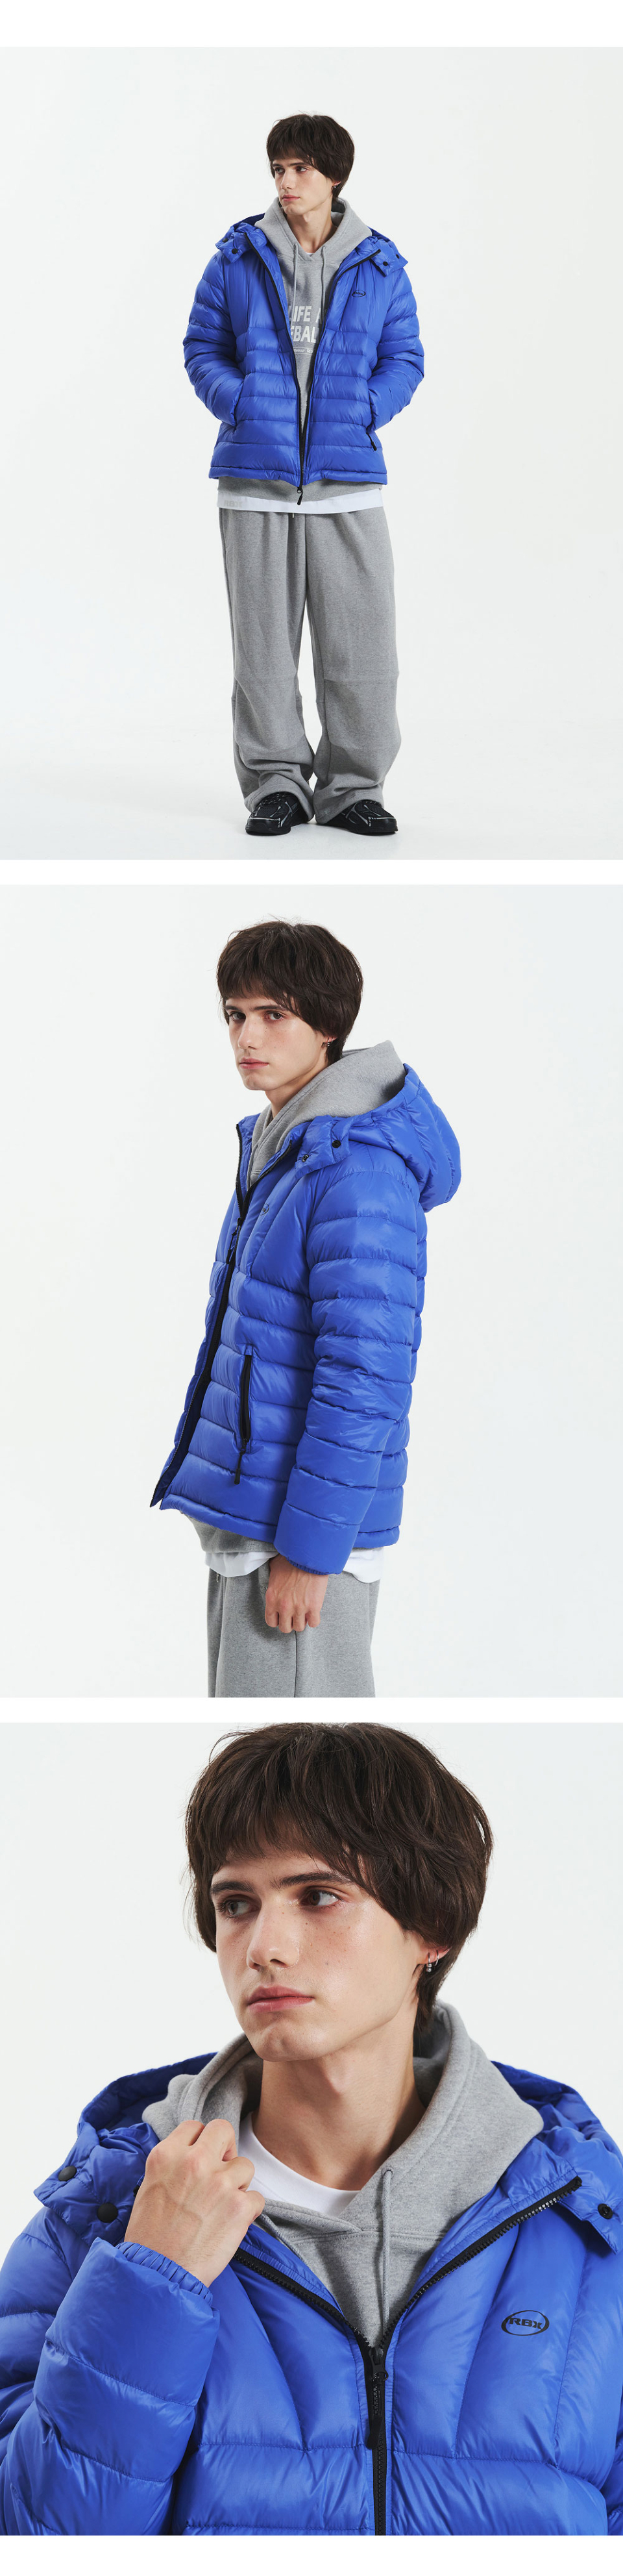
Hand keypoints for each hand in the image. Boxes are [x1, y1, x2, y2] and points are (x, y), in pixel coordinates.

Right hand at [124, 2118, 264, 2288]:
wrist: (158, 2274)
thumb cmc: (150, 2237)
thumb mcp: (149, 2186)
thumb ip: (173, 2164)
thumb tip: (196, 2155)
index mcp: (167, 2155)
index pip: (195, 2127)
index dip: (201, 2143)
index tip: (202, 2159)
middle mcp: (194, 2162)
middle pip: (223, 2131)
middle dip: (225, 2150)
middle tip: (220, 2173)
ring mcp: (219, 2183)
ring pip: (245, 2165)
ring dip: (238, 2184)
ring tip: (222, 2207)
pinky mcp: (239, 2207)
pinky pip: (256, 2197)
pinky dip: (248, 2211)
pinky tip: (231, 2224)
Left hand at [265, 1554, 328, 1632]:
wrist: (308, 1555)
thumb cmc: (291, 1559)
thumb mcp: (274, 1569)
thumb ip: (272, 1582)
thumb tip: (274, 1581)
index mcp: (272, 1598)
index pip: (271, 1621)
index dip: (278, 1619)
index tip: (282, 1616)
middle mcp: (284, 1606)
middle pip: (285, 1628)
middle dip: (290, 1622)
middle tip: (294, 1615)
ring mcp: (299, 1608)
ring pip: (299, 1628)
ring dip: (302, 1621)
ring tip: (305, 1613)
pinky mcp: (314, 1607)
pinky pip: (314, 1623)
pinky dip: (314, 1619)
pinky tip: (314, 1612)